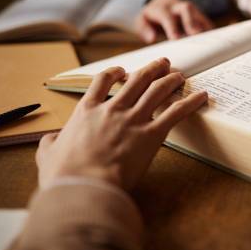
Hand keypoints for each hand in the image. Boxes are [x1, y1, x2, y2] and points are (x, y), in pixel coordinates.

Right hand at [36, 58, 207, 190]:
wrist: (84, 187)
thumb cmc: (64, 175)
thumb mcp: (48, 155)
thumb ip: (50, 143)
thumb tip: (50, 140)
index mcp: (87, 111)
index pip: (103, 82)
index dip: (115, 73)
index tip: (124, 71)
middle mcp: (112, 109)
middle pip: (136, 80)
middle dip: (151, 69)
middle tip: (162, 63)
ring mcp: (133, 120)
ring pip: (157, 90)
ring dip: (170, 79)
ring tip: (180, 74)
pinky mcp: (152, 134)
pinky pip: (176, 112)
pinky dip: (190, 102)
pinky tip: (202, 96)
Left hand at [136, 0, 213, 42]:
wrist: (164, 3)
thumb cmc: (152, 17)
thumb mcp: (142, 21)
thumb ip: (144, 29)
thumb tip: (152, 38)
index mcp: (162, 8)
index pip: (167, 15)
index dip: (171, 26)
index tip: (175, 38)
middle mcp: (177, 6)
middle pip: (186, 8)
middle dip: (191, 22)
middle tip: (195, 35)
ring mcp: (190, 10)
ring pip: (199, 14)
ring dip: (203, 28)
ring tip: (208, 43)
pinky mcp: (200, 16)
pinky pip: (207, 22)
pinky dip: (210, 32)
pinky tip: (213, 43)